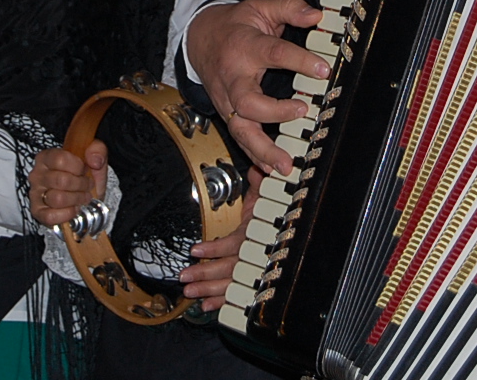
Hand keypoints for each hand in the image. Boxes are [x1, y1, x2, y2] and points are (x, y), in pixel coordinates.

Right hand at [29, 141, 107, 226]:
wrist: (78, 187)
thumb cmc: (82, 170)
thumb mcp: (93, 154)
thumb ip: (97, 150)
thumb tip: (95, 161)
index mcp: (46, 157)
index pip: (60, 159)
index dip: (78, 167)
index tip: (85, 169)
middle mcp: (37, 174)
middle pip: (61, 181)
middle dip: (81, 185)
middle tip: (88, 186)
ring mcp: (35, 194)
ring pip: (57, 199)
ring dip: (76, 199)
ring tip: (83, 197)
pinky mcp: (37, 211)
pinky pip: (50, 216)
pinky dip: (67, 214)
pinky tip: (74, 208)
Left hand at [181, 166, 262, 310]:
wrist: (291, 217)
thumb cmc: (274, 207)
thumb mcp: (266, 192)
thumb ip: (259, 182)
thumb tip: (257, 170)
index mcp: (256, 232)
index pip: (235, 243)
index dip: (215, 248)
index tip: (195, 249)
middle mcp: (256, 253)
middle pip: (230, 267)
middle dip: (205, 274)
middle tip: (185, 277)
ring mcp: (254, 268)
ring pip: (232, 283)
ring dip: (209, 289)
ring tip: (190, 292)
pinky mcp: (251, 278)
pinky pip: (237, 294)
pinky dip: (221, 301)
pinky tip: (206, 306)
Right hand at [187, 0, 328, 174]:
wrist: (200, 39)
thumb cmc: (236, 26)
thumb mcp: (260, 7)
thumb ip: (289, 7)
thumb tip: (316, 14)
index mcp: (245, 46)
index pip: (273, 53)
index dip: (299, 61)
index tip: (323, 69)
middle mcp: (234, 77)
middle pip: (247, 101)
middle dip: (275, 111)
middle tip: (302, 111)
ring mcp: (228, 99)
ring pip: (240, 129)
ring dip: (263, 149)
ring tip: (285, 163)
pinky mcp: (228, 114)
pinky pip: (240, 139)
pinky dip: (256, 156)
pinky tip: (274, 168)